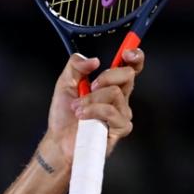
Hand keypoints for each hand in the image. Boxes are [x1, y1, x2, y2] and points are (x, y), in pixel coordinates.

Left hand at [41, 48, 142, 167]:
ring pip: (114, 93)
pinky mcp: (120, 128)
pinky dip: (92, 111)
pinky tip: (83, 117)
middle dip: (105, 77)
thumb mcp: (64, 84)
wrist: (58, 140)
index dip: (135, 57)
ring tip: (78, 109)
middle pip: (127, 75)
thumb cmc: (64, 117)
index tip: (126, 53)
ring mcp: (122, 113)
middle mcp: (120, 98)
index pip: (131, 68)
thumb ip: (75, 66)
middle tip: (88, 87)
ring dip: (90, 99)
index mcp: (110, 86)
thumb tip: (93, 60)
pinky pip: (110, 111)